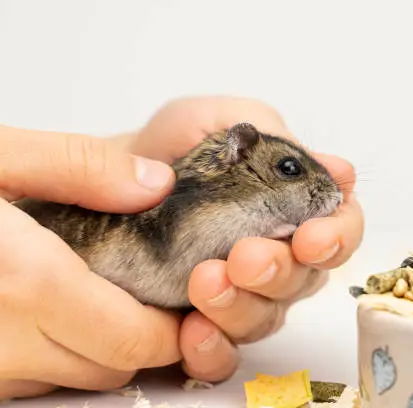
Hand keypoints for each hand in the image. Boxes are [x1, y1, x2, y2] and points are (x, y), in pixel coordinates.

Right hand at [0, 126, 181, 399]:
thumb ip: (80, 167)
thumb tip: (155, 183)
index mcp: (19, 283)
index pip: (131, 341)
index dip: (170, 329)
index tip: (183, 302)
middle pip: (108, 367)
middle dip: (140, 337)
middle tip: (147, 291)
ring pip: (68, 380)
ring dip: (96, 347)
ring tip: (98, 293)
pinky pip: (24, 381)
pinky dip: (51, 355)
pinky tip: (43, 307)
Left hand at [111, 96, 364, 381]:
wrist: (107, 186)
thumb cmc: (169, 152)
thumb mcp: (214, 122)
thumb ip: (274, 139)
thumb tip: (340, 171)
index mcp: (293, 210)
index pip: (339, 230)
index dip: (336, 238)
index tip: (310, 238)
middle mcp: (278, 257)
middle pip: (306, 280)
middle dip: (279, 271)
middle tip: (245, 257)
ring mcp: (243, 297)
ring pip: (266, 318)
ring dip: (241, 304)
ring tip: (204, 280)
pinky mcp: (205, 328)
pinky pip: (222, 354)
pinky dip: (212, 347)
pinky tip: (192, 331)